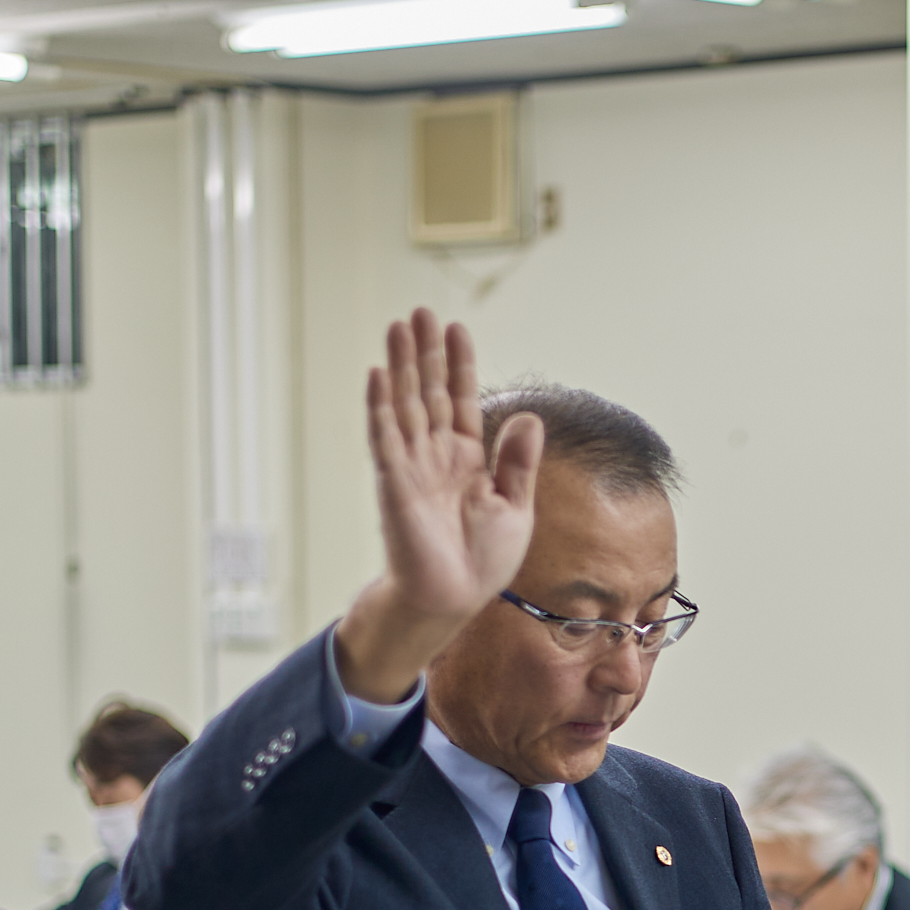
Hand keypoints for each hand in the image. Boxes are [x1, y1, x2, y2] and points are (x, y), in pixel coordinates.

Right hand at [332, 308, 544, 701]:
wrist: (453, 597)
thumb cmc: (481, 560)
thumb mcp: (514, 507)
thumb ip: (518, 462)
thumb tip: (529, 417)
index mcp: (468, 459)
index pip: (463, 401)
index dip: (459, 365)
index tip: (456, 328)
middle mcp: (437, 456)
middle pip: (430, 392)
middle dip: (426, 353)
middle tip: (420, 312)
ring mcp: (413, 466)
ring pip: (406, 405)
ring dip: (402, 366)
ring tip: (398, 327)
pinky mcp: (395, 483)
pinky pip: (386, 438)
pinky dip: (382, 407)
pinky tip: (379, 375)